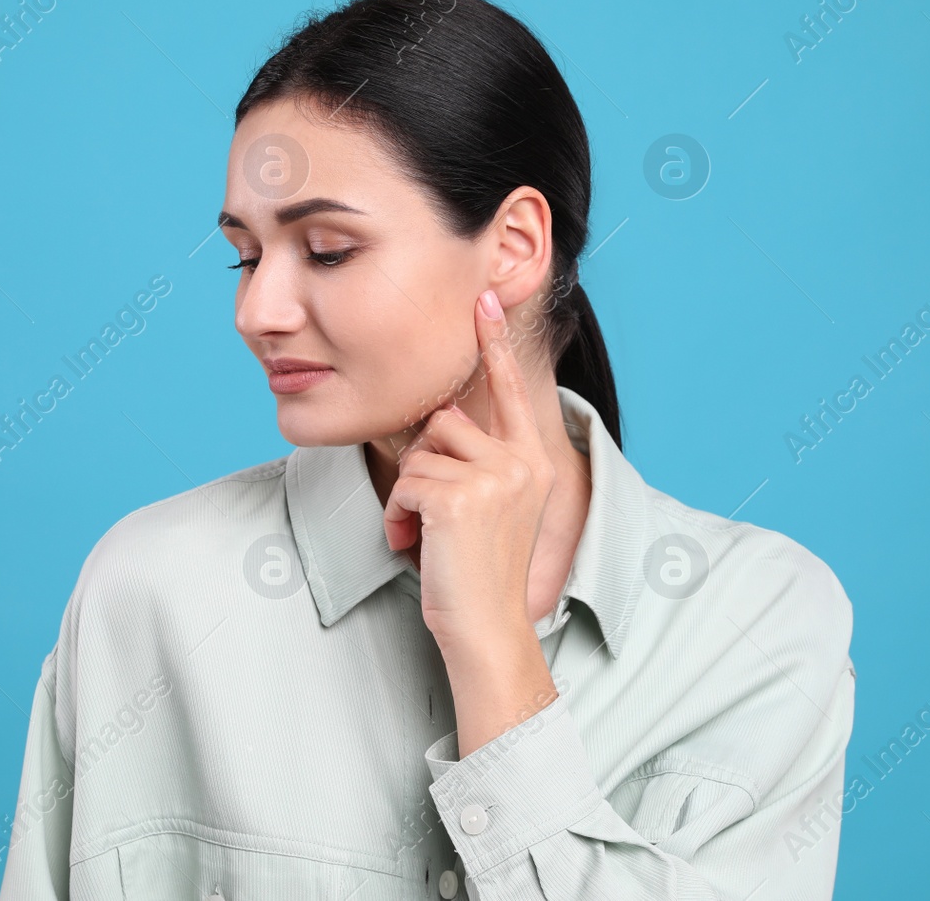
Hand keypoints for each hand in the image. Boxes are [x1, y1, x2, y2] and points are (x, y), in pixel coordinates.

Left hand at [383, 289, 557, 647]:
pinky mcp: (460, 497)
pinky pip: (404, 483)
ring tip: (421, 534)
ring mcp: (494, 478)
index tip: (483, 298)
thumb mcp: (488, 509)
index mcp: (533, 463)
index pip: (509, 392)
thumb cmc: (478, 575)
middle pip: (445, 421)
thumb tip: (439, 422)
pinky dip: (395, 516)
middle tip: (428, 513)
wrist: (487, 629)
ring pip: (420, 452)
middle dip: (423, 463)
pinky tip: (411, 544)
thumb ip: (476, 464)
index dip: (494, 344)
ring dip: (407, 494)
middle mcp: (522, 463)